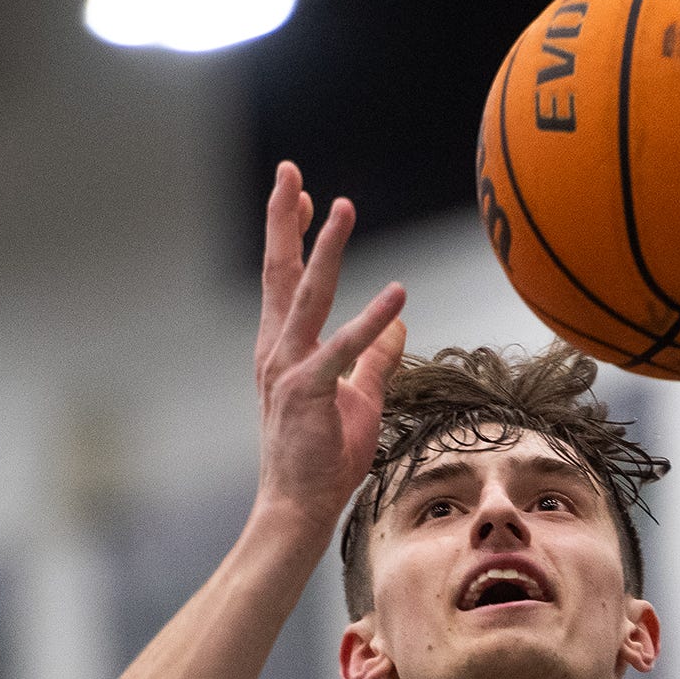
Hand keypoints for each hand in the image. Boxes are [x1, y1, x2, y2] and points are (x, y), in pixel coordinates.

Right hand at [251, 161, 407, 530]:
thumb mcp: (359, 399)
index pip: (285, 281)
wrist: (296, 508)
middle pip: (279, 271)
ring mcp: (288, 370)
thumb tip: (402, 321)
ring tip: (342, 206)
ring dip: (324, 248)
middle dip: (283, 217)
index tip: (302, 195)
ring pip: (306, 295)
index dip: (292, 235)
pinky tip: (398, 293)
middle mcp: (277, 351)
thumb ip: (377, 358)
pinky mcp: (308, 393)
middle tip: (289, 170)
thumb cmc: (323, 460)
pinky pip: (344, 349)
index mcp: (283, 350)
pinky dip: (372, 320)